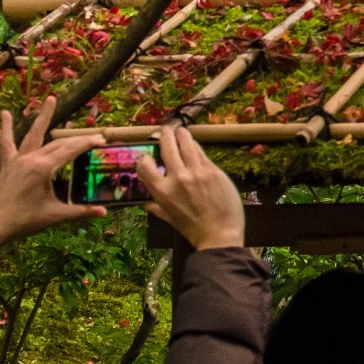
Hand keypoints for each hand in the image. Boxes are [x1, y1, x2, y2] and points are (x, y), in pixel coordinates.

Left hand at [0, 97, 105, 282]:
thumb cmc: (24, 221)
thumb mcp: (55, 216)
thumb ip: (80, 211)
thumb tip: (104, 211)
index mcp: (43, 168)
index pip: (71, 150)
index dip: (88, 143)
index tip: (102, 140)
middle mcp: (30, 159)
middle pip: (58, 142)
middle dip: (78, 138)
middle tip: (94, 135)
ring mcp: (17, 160)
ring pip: (34, 134)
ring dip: (43, 116)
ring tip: (50, 99)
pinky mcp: (7, 165)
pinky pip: (6, 144)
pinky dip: (6, 129)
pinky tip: (4, 114)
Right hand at [138, 123, 245, 249]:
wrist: (219, 233)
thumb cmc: (193, 229)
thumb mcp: (170, 219)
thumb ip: (157, 208)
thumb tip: (146, 204)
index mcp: (162, 191)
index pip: (145, 166)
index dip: (144, 159)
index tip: (147, 155)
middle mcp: (177, 177)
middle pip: (168, 148)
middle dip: (165, 136)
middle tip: (165, 130)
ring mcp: (197, 172)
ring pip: (187, 145)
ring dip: (182, 136)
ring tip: (181, 131)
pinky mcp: (213, 170)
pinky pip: (202, 154)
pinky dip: (196, 147)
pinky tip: (194, 145)